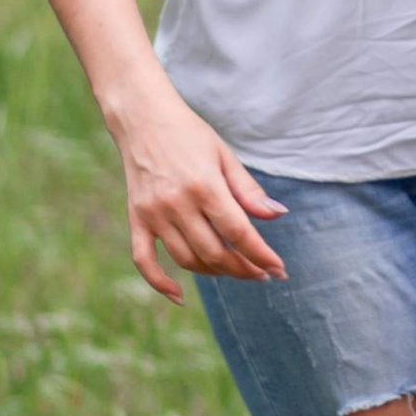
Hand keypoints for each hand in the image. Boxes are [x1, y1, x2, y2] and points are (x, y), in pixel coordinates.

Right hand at [108, 75, 285, 302]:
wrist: (142, 118)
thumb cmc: (189, 135)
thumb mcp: (224, 156)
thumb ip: (249, 190)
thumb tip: (278, 215)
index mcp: (204, 186)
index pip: (239, 233)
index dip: (262, 256)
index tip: (279, 271)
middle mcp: (177, 203)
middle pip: (215, 253)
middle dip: (243, 269)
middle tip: (261, 273)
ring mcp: (154, 214)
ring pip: (187, 260)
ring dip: (214, 273)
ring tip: (234, 270)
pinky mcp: (136, 219)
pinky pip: (144, 260)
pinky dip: (160, 283)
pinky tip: (180, 297)